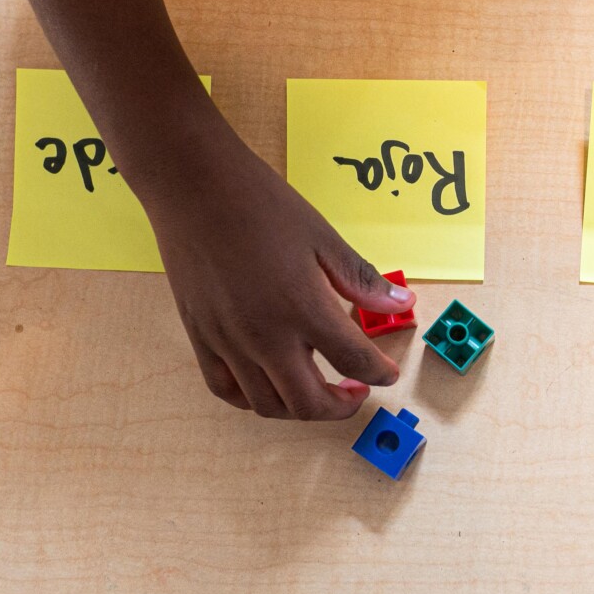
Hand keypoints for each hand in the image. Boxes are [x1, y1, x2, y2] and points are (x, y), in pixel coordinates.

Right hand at [125, 121, 413, 419]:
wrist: (193, 186)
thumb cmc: (259, 203)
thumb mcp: (321, 236)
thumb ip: (360, 278)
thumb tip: (400, 303)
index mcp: (303, 307)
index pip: (353, 361)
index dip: (379, 373)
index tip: (386, 373)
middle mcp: (265, 335)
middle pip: (309, 402)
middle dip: (341, 406)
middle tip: (355, 389)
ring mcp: (228, 341)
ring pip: (268, 405)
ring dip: (300, 408)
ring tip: (316, 388)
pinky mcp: (200, 338)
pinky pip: (227, 390)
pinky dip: (253, 399)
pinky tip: (269, 383)